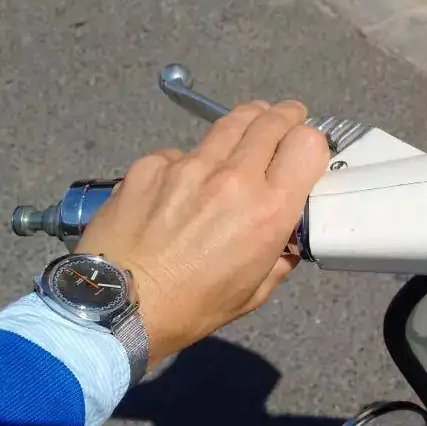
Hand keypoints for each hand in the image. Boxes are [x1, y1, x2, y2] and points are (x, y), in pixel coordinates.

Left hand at [74, 100, 329, 368]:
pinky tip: (183, 182)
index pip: (307, 143)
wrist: (114, 307)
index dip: (312, 141)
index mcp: (268, 210)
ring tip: (246, 128)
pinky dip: (191, 160)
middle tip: (286, 118)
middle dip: (284, 116)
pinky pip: (182, 151)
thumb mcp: (255, 292)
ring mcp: (189, 165)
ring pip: (229, 123)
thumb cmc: (191, 309)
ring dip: (245, 123)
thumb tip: (289, 236)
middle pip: (271, 120)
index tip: (305, 147)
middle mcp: (234, 177)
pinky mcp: (151, 164)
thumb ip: (281, 255)